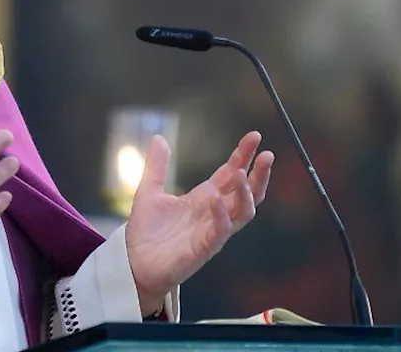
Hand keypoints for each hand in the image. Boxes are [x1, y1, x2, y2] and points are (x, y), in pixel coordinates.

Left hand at [125, 132, 272, 315]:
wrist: (133, 264)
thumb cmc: (146, 232)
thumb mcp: (149, 192)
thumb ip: (157, 166)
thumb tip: (159, 137)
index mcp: (205, 197)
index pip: (231, 172)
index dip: (244, 155)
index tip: (254, 136)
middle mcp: (214, 212)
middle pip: (247, 191)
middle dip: (259, 173)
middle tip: (267, 154)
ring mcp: (212, 230)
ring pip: (244, 212)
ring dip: (246, 193)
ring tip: (242, 174)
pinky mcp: (204, 248)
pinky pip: (221, 231)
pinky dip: (222, 214)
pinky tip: (216, 199)